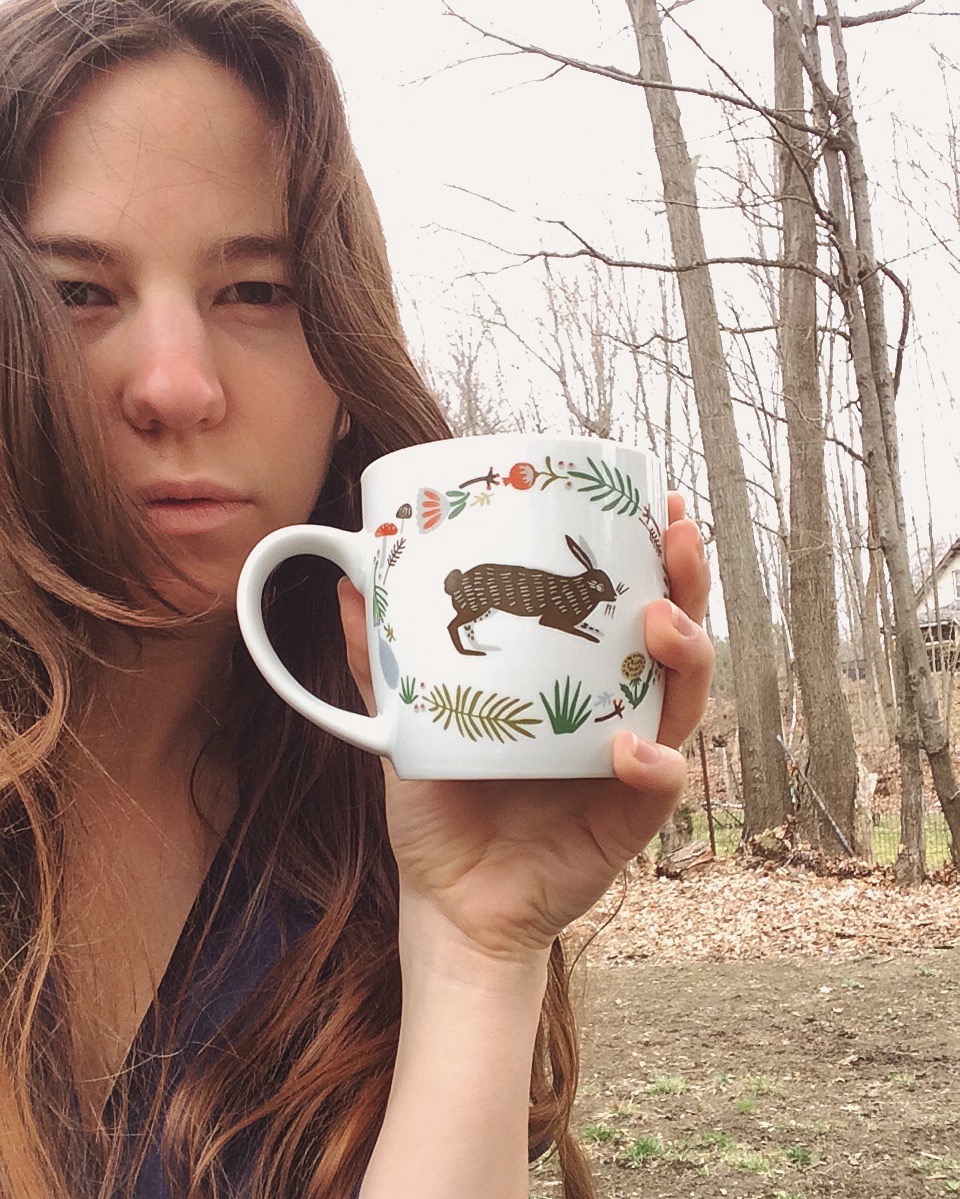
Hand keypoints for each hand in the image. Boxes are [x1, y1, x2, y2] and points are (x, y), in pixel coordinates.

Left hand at [338, 493, 713, 962]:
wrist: (450, 898)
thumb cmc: (442, 806)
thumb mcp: (410, 723)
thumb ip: (387, 663)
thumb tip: (350, 587)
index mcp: (576, 681)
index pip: (630, 606)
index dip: (656, 557)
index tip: (661, 504)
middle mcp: (616, 712)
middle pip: (676, 639)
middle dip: (689, 582)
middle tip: (680, 537)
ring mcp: (630, 764)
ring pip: (685, 701)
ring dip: (685, 656)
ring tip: (660, 623)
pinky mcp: (630, 820)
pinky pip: (660, 787)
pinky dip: (653, 766)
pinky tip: (629, 749)